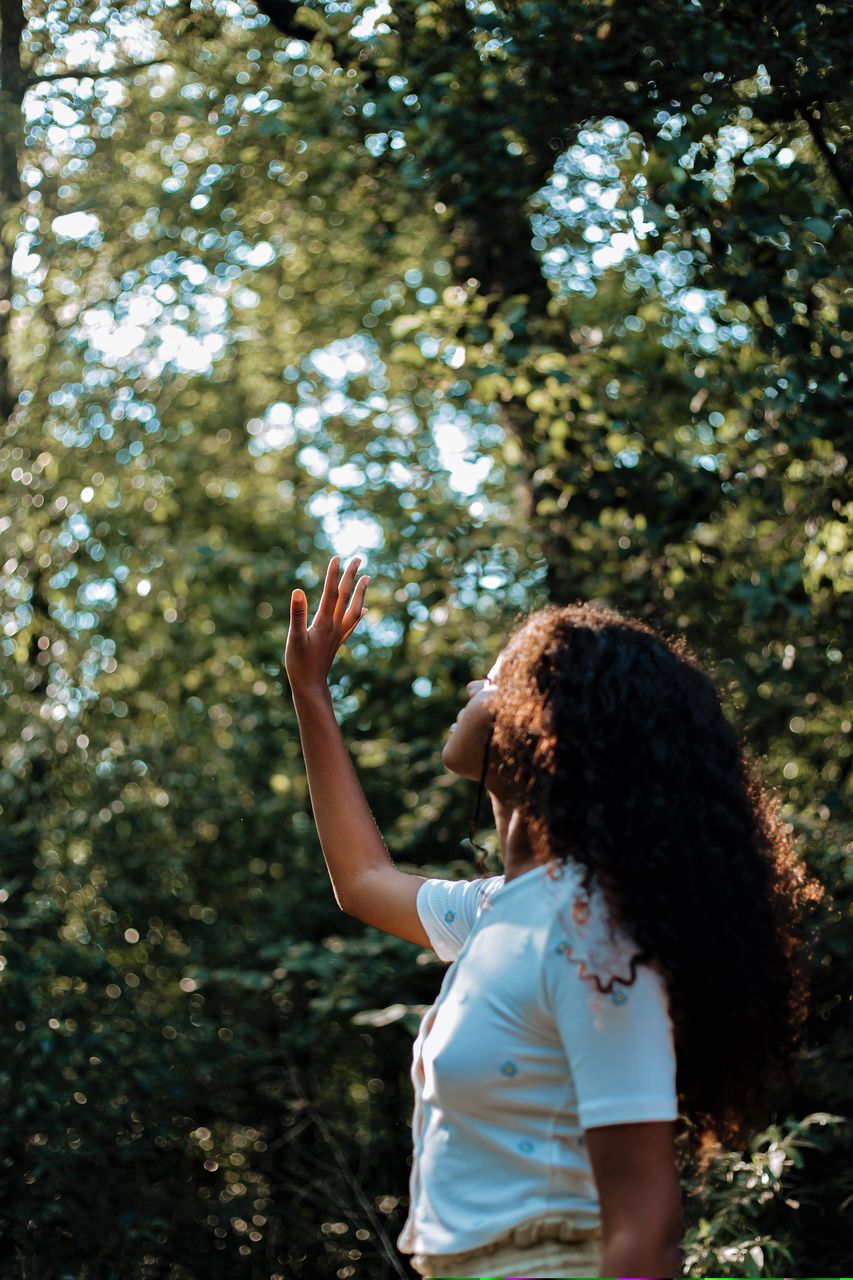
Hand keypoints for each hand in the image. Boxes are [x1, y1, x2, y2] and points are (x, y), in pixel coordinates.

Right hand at [285, 555, 368, 693]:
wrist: (311, 686)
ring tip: (367, 578)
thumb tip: (298, 591)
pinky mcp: (336, 642)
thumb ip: (297, 614)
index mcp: (325, 622)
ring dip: (360, 592)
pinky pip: (351, 625)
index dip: (333, 574)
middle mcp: (335, 626)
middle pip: (346, 596)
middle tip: (358, 558)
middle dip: (351, 576)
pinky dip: (358, 614)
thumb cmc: (299, 663)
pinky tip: (362, 611)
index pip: (331, 593)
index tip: (337, 557)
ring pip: (353, 608)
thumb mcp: (294, 637)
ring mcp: (338, 634)